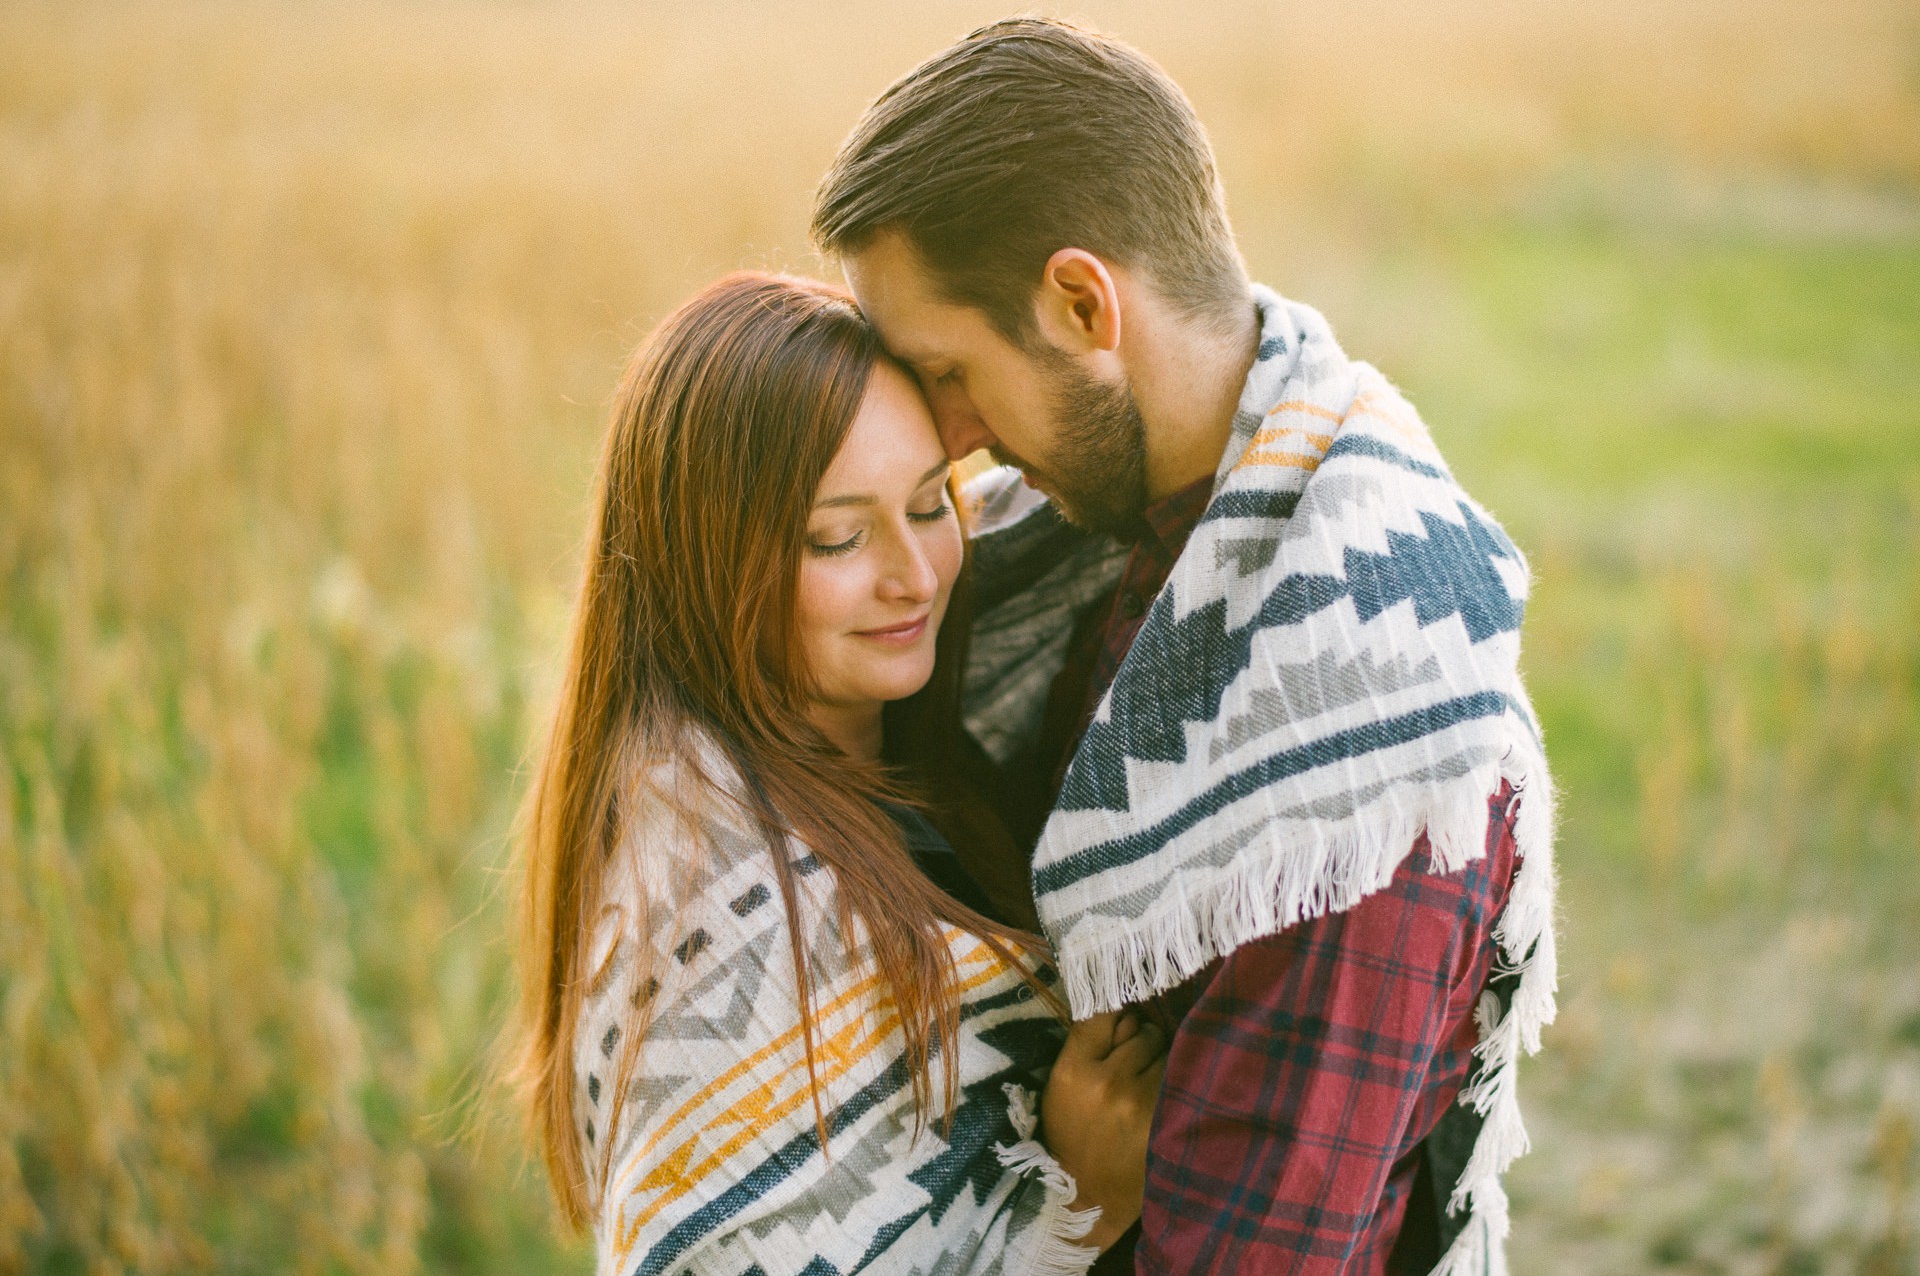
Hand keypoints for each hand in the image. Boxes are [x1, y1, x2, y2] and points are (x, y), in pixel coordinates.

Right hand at [1038, 1009, 1167, 1251]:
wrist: (1090, 1197)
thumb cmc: (1073, 1136)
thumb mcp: (1061, 1090)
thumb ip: (1087, 1047)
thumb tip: (1124, 1011)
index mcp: (1072, 1072)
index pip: (1100, 1014)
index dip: (1114, 1008)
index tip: (1120, 1011)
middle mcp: (1107, 1081)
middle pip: (1139, 1028)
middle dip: (1139, 1040)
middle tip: (1131, 1062)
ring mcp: (1140, 1100)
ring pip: (1162, 1048)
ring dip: (1158, 1057)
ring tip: (1146, 1082)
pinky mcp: (1165, 1117)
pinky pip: (1177, 1074)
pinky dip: (1173, 1079)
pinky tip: (1163, 1095)